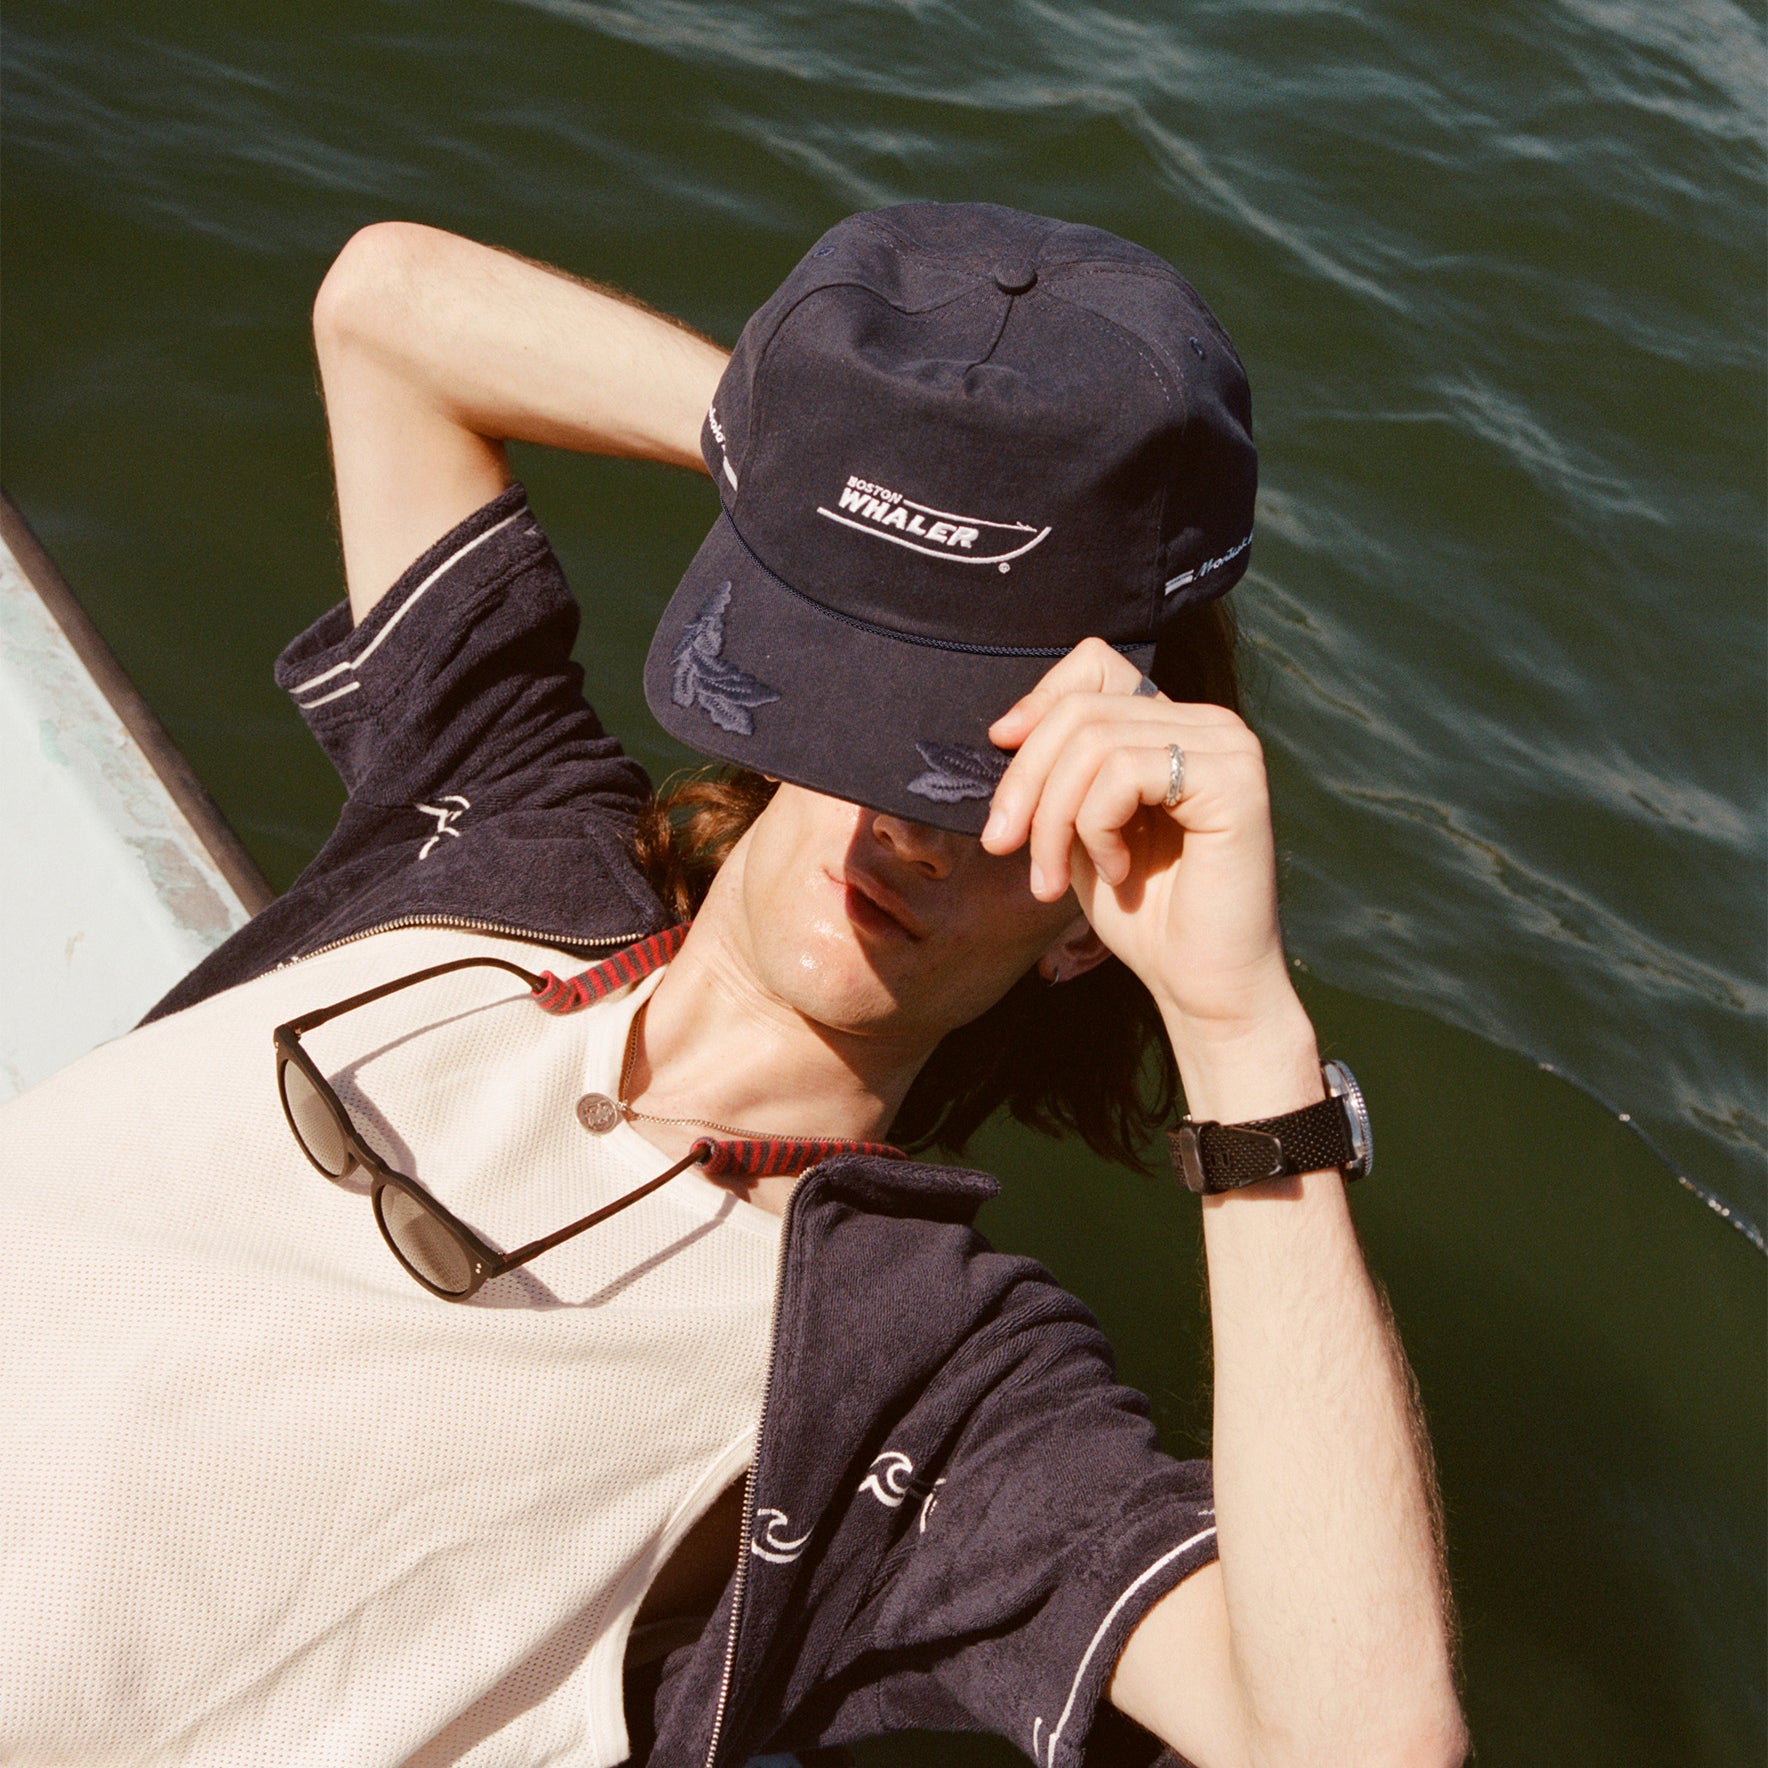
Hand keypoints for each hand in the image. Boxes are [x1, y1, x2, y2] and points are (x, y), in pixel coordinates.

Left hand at [981, 638, 1307, 1066]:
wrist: (1201, 985)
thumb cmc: (1144, 916)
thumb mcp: (1080, 830)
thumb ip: (1058, 774)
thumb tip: (1004, 730)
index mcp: (1173, 726)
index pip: (1095, 662)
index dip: (1037, 699)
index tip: (999, 747)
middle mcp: (1207, 723)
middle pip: (1079, 710)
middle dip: (1025, 782)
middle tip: (1005, 847)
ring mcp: (1226, 745)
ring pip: (1093, 741)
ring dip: (1052, 818)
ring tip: (1052, 879)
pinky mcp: (1234, 777)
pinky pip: (1125, 771)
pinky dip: (1096, 827)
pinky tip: (1117, 870)